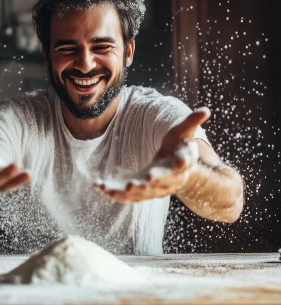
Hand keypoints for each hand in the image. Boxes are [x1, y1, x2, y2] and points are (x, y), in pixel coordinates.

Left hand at [96, 107, 210, 201]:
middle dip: (145, 185)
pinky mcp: (142, 190)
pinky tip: (99, 187)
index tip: (168, 167)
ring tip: (108, 189)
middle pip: (158, 183)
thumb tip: (206, 109)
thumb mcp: (185, 133)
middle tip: (132, 184)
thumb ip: (191, 122)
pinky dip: (114, 193)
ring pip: (140, 193)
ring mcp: (155, 188)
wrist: (176, 167)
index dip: (177, 164)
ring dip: (124, 192)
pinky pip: (129, 195)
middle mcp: (169, 180)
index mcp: (180, 164)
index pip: (180, 165)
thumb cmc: (178, 146)